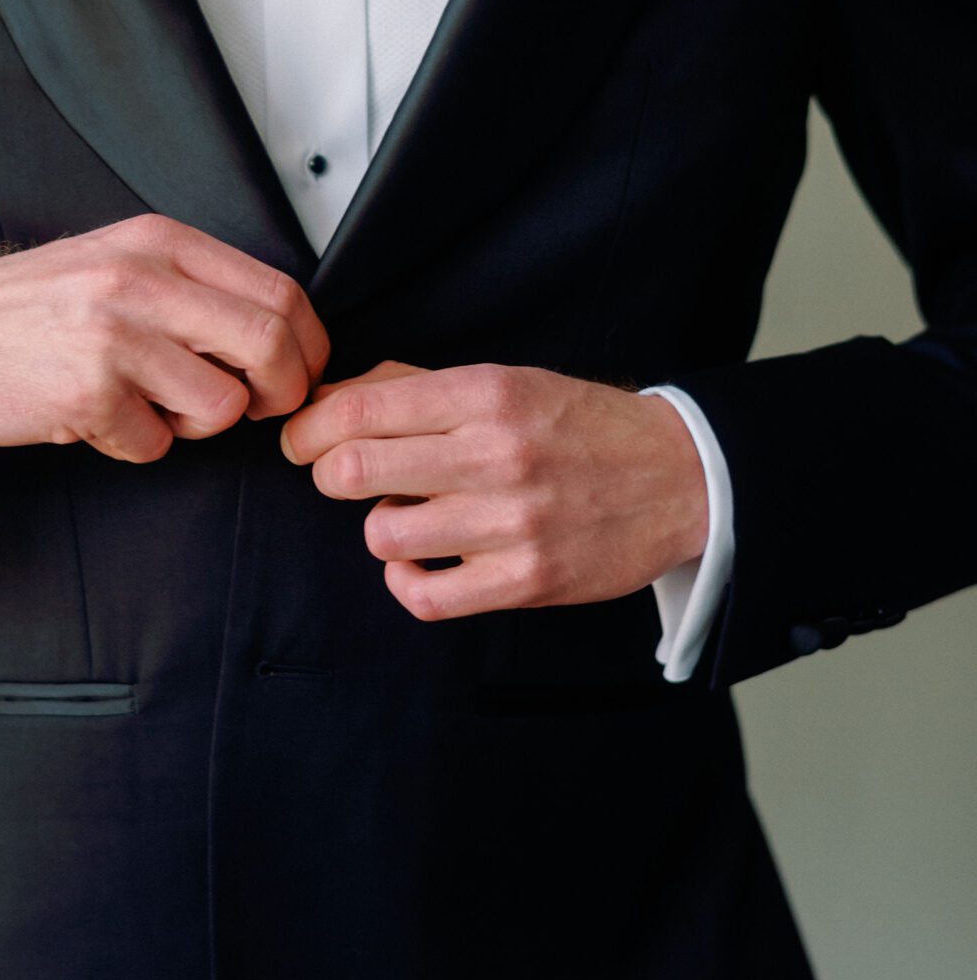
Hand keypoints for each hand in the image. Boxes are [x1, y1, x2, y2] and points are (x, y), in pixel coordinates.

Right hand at [0, 214, 329, 461]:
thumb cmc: (38, 307)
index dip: (309, 346)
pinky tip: (103, 417)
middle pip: (270, 343)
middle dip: (283, 391)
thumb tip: (282, 335)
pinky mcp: (87, 393)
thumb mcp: (121, 263)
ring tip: (155, 406)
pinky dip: (139, 444)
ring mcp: (114, 336)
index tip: (301, 373)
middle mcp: (142, 280)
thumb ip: (195, 287)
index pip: (280, 292)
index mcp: (161, 242)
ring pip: (222, 405)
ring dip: (200, 425)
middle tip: (263, 409)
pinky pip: (155, 444)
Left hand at [278, 360, 708, 620]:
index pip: (360, 410)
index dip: (308, 428)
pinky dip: (407, 582)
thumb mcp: (503, 382)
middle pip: (354, 471)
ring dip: (380, 526)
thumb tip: (327, 401)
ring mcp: (511, 524)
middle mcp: (496, 455)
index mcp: (485, 394)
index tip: (300, 440)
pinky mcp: (525, 582)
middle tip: (338, 476)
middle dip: (328, 474)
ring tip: (408, 515)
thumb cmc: (577, 425)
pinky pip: (424, 597)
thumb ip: (414, 388)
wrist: (679, 477)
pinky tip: (422, 562)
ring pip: (383, 536)